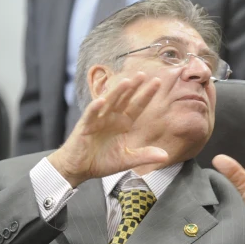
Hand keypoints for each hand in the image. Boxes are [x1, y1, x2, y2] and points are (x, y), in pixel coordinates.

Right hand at [47, 72, 168, 187]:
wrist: (79, 169)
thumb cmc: (101, 162)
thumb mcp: (126, 159)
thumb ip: (144, 155)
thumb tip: (165, 156)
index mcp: (123, 123)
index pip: (137, 106)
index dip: (147, 94)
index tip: (158, 82)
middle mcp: (112, 117)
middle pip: (124, 99)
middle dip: (133, 87)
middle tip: (143, 74)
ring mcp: (98, 119)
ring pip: (109, 102)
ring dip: (117, 92)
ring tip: (127, 82)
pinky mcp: (85, 126)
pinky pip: (90, 115)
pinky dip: (95, 108)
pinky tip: (101, 100)